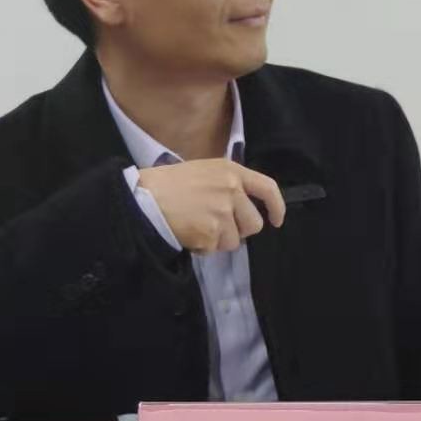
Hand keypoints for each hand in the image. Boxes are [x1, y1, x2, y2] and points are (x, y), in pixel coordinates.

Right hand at [137, 160, 285, 252]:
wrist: (144, 198)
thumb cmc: (170, 183)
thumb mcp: (204, 171)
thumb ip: (228, 184)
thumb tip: (244, 206)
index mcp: (231, 171)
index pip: (268, 188)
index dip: (276, 207)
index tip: (276, 220)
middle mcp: (232, 190)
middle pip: (254, 224)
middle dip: (239, 231)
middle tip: (216, 225)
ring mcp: (222, 212)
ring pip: (235, 241)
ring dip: (218, 240)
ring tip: (197, 226)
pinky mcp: (211, 232)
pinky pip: (215, 249)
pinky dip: (203, 247)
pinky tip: (188, 233)